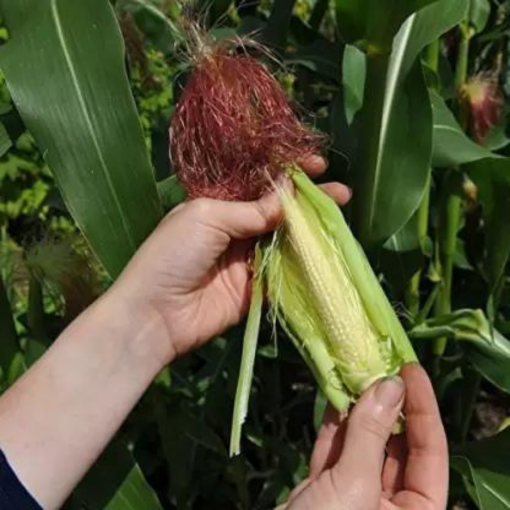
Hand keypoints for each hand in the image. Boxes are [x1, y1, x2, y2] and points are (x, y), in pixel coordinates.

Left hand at [113, 156, 350, 363]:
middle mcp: (235, 229)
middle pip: (278, 212)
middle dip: (308, 202)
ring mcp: (247, 260)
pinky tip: (325, 252)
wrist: (155, 314)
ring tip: (339, 219)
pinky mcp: (255, 289)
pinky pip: (284, 273)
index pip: (259, 184)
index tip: (317, 165)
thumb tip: (289, 195)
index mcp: (219, 204)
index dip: (287, 174)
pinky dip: (304, 264)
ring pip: (285, 241)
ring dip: (311, 231)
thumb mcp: (208, 218)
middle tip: (342, 194)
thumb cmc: (172, 255)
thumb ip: (251, 210)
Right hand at [281, 364, 447, 509]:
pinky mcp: (324, 488)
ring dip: (356, 408)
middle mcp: (391, 505)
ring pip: (362, 443)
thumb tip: (390, 385)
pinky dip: (332, 422)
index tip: (410, 369)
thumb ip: (372, 435)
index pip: (431, 453)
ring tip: (355, 369)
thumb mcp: (354, 487)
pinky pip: (334, 449)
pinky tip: (333, 392)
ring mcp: (355, 495)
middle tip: (377, 364)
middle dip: (386, 404)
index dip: (423, 408)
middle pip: (395, 444)